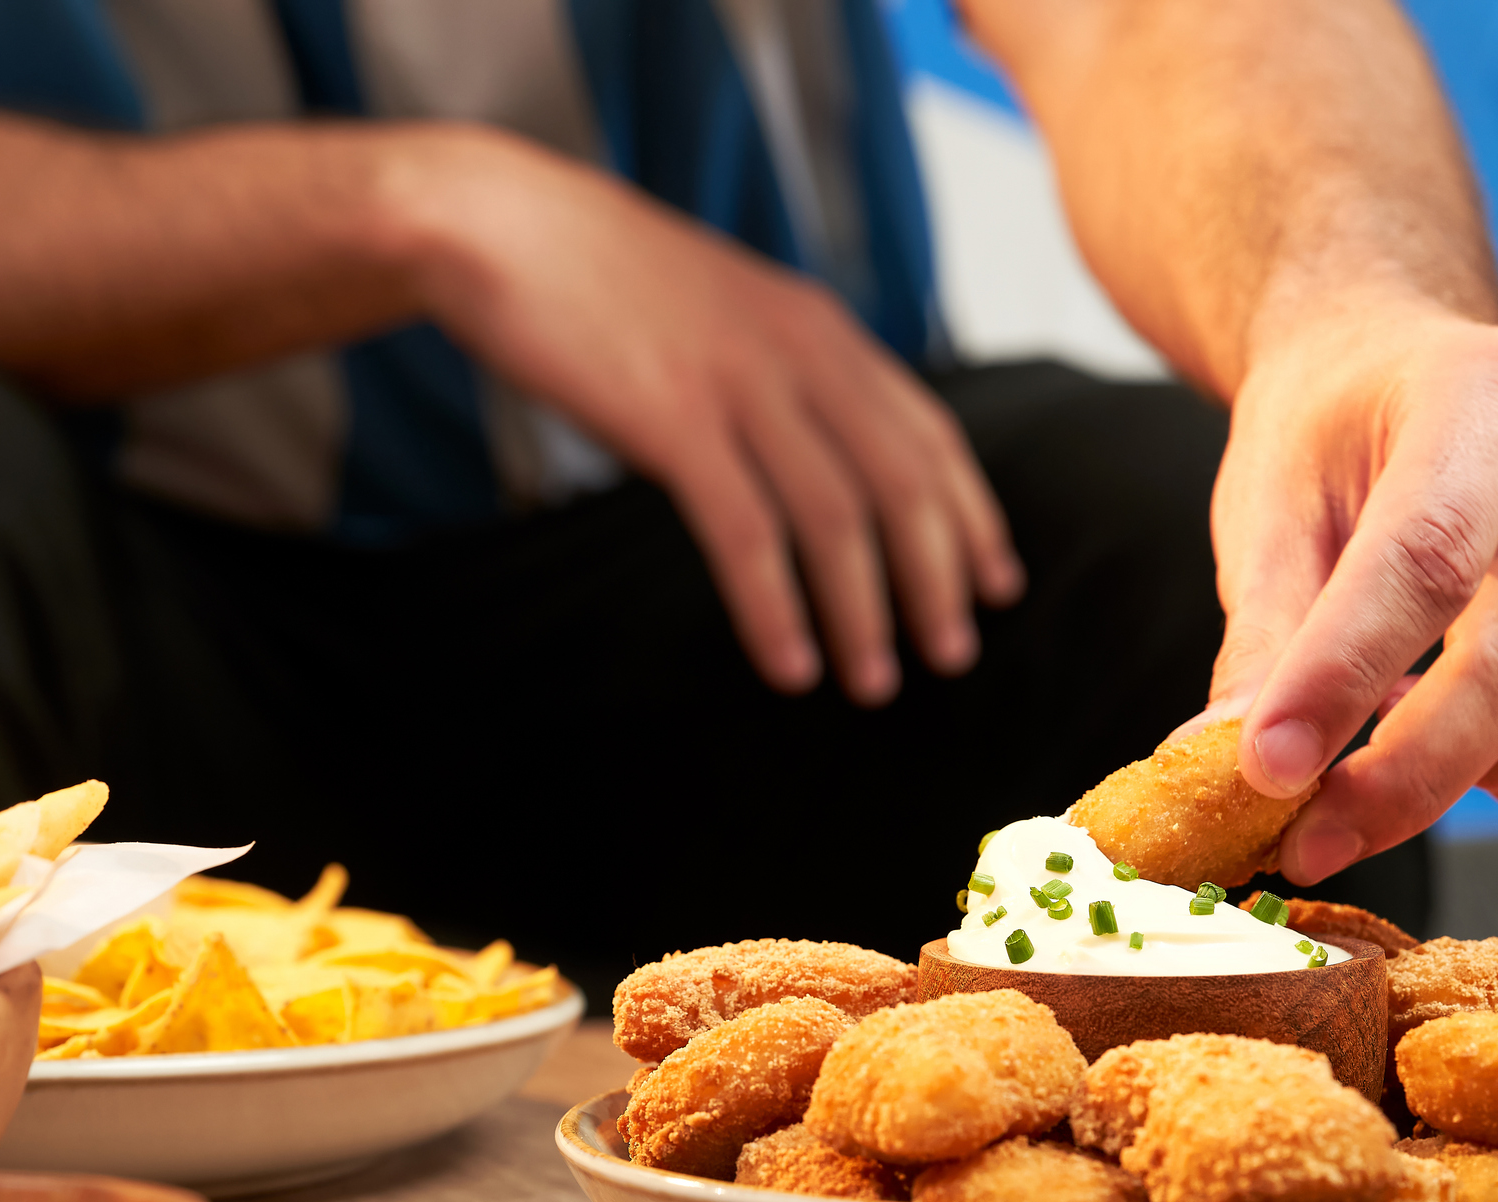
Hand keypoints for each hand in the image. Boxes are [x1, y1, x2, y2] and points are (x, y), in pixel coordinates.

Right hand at [396, 127, 1023, 702]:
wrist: (501, 223)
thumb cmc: (596, 279)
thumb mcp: (721, 309)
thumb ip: (776, 370)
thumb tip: (809, 449)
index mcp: (817, 326)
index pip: (929, 430)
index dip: (973, 515)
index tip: (996, 583)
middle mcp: (798, 350)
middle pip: (904, 480)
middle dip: (938, 578)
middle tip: (950, 654)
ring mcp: (738, 383)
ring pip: (837, 515)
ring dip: (864, 611)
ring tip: (874, 681)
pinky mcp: (670, 419)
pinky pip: (745, 532)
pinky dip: (775, 608)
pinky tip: (789, 662)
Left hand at [1192, 301, 1497, 883]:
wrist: (1402, 377)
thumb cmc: (1331, 440)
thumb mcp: (1268, 510)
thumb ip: (1262, 638)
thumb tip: (1228, 764)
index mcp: (1484, 390)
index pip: (1426, 558)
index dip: (1343, 680)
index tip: (1266, 773)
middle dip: (1415, 771)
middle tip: (1311, 838)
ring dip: (1493, 772)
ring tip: (1389, 758)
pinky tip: (1464, 744)